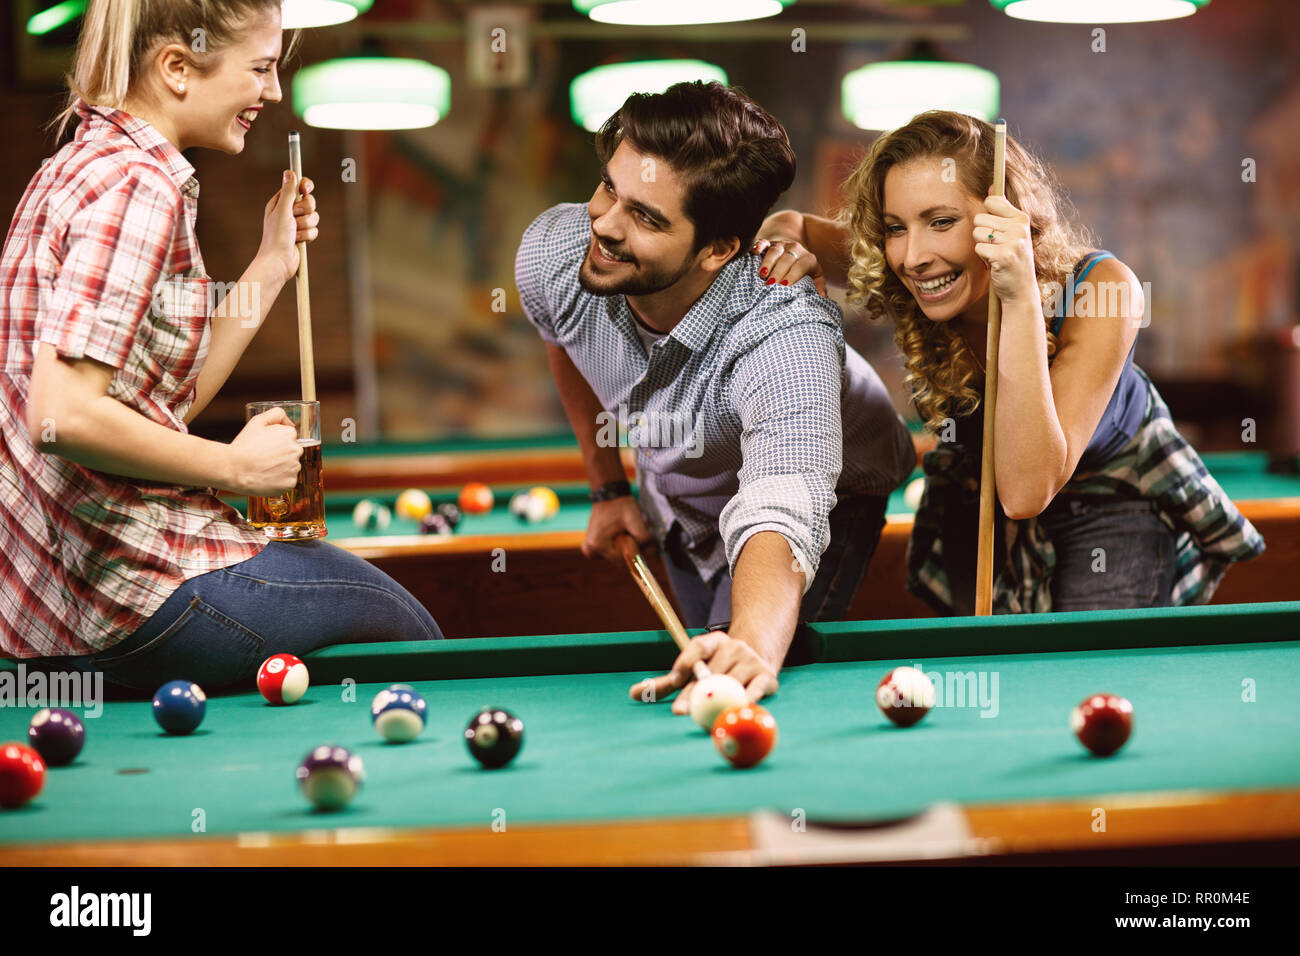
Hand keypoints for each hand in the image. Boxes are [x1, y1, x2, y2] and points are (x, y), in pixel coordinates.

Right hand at [226, 408, 302, 494]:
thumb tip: (290, 423)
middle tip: (262, 458)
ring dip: (280, 469)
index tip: (264, 447)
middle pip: (291, 453)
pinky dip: (279, 481)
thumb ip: (276, 414)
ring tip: (263, 468)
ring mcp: (295, 467)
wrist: (234, 468)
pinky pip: (287, 482)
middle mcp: (296, 450)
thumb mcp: (257, 421)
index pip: (288, 439)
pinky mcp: (291, 483)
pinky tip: (266, 478)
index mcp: (290, 434)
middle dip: (279, 455)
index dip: (275, 443)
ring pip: (290, 468)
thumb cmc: (244, 444)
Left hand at [256, 171, 318, 284]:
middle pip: (309, 201)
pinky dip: (308, 236)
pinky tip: (297, 241)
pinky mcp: (304, 235)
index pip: (297, 187)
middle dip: (305, 210)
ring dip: (306, 225)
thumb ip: (289, 192)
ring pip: (314, 216)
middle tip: (295, 216)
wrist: (278, 261)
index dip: (304, 186)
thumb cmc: (276, 236)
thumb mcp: (282, 210)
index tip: (306, 189)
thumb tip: (289, 172)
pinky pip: (314, 230)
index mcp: (280, 202)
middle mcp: (289, 211)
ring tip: (294, 233)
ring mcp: (297, 224)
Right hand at [583, 496, 653, 562]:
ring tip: (622, 530)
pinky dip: (614, 547)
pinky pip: (606, 553)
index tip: (634, 535)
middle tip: (628, 531)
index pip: (622, 559)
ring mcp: (588, 547)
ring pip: (613, 557)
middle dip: (626, 549)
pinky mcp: (590, 545)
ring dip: (621, 548)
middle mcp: (590, 549)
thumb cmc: (621, 505)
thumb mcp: (635, 520)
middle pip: (617, 560)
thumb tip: (652, 554)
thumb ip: (644, 538)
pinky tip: (617, 533)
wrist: (609, 494)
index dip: (633, 549)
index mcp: (598, 545)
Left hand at [628, 630, 778, 712]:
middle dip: (694, 694)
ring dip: (719, 703)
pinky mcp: (767, 676)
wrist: (759, 657)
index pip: (697, 648)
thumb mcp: (694, 670)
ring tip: (708, 720)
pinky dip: (745, 703)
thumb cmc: (718, 669)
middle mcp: (733, 646)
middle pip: (711, 672)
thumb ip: (667, 683)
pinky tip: (735, 713)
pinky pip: (755, 691)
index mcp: (713, 641)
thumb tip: (633, 694)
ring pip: (731, 684)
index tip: (674, 679)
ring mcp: (751, 660)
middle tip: (680, 712)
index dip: (685, 663)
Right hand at [750, 237, 826, 296]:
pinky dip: (759, 245)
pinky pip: (763, 242)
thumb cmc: (805, 271)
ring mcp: (782, 245)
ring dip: (767, 263)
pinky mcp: (769, 243)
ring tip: (761, 275)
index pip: (801, 265)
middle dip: (778, 272)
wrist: (797, 252)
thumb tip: (822, 299)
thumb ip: (818, 288)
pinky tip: (754, 252)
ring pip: (774, 251)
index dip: (793, 274)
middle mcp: (795, 249)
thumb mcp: (815, 278)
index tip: (785, 286)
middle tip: (770, 285)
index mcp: (808, 258)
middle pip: (786, 258)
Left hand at [972, 195, 1035, 303]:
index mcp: (1021, 219)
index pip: (992, 201)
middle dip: (982, 235)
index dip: (987, 216)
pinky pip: (978, 248)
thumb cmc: (1012, 260)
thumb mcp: (1011, 233)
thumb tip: (991, 187)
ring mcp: (1013, 241)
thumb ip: (1001, 210)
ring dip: (982, 247)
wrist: (1020, 290)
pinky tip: (995, 263)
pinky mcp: (1004, 255)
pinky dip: (983, 258)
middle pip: (979, 219)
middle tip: (996, 248)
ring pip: (977, 233)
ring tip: (996, 255)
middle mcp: (1020, 227)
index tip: (996, 229)